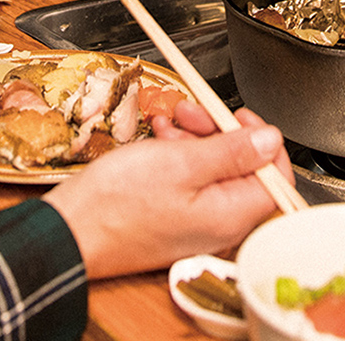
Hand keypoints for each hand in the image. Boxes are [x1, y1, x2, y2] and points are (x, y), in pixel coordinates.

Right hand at [42, 105, 289, 278]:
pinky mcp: (174, 222)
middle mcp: (220, 227)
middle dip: (219, 133)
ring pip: (213, 173)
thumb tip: (272, 140)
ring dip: (195, 140)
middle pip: (243, 170)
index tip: (238, 117)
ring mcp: (196, 226)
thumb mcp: (181, 163)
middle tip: (193, 112)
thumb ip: (233, 152)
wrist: (70, 232)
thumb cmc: (117, 204)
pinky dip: (178, 158)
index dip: (260, 141)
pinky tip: (159, 140)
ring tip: (167, 123)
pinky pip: (190, 185)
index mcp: (231, 216)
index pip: (275, 177)